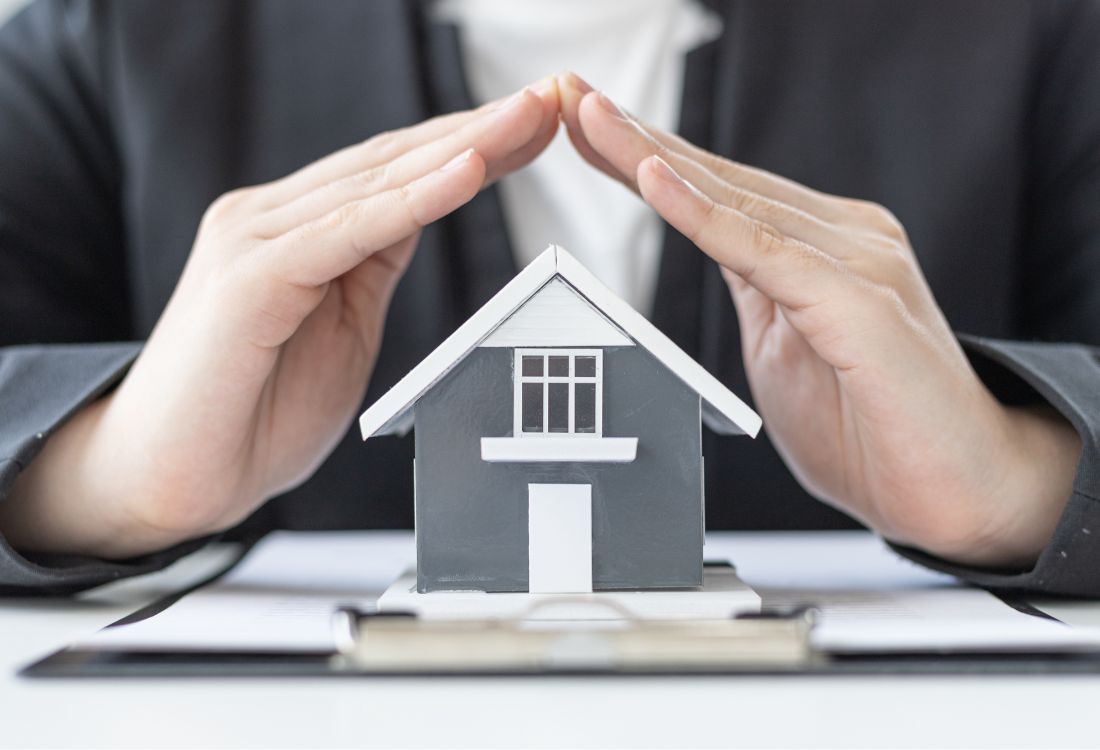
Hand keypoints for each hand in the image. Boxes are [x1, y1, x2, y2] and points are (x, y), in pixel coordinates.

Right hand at [1, 81, 560, 557]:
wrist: (172, 481)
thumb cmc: (254, 412)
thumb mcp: (342, 326)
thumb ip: (371, 264)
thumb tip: (419, 214)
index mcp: (295, 230)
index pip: (396, 174)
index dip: (469, 146)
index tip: (535, 129)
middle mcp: (269, 219)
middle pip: (392, 163)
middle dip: (478, 130)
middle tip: (551, 99)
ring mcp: (254, 240)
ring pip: (376, 183)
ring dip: (461, 148)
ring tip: (526, 118)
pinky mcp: (251, 277)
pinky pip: (349, 231)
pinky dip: (413, 200)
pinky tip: (468, 171)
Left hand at [558, 72, 1080, 566]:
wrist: (959, 492)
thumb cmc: (872, 428)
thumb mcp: (783, 348)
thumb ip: (754, 290)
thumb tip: (714, 250)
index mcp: (821, 248)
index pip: (717, 191)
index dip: (645, 156)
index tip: (583, 127)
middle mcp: (843, 237)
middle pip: (719, 178)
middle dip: (634, 137)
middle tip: (567, 94)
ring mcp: (857, 261)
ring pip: (734, 201)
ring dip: (653, 157)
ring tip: (590, 118)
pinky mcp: (860, 301)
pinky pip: (765, 252)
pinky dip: (704, 215)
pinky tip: (654, 179)